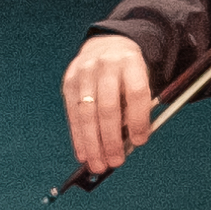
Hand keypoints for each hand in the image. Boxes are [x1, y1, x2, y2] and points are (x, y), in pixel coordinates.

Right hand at [61, 32, 155, 175]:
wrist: (106, 46)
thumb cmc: (128, 72)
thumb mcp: (141, 80)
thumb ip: (138, 106)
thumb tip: (131, 142)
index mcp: (131, 62)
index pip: (136, 93)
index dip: (138, 119)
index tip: (140, 141)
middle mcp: (106, 65)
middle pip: (108, 107)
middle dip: (111, 139)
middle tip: (115, 162)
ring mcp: (84, 73)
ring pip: (87, 114)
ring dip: (92, 143)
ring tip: (98, 164)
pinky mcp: (69, 82)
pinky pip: (72, 114)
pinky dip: (78, 137)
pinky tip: (83, 153)